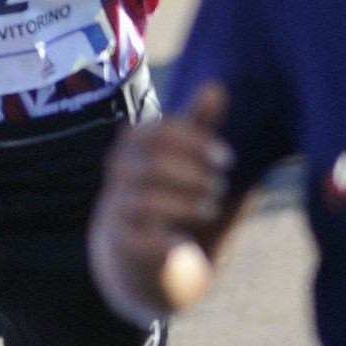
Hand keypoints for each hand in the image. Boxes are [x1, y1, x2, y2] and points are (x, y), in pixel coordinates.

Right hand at [90, 83, 232, 321]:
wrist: (136, 260)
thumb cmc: (167, 199)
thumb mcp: (185, 163)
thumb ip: (198, 128)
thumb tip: (216, 85)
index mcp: (133, 149)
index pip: (158, 132)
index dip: (196, 142)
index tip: (228, 159)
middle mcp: (119, 178)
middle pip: (151, 163)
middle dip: (193, 172)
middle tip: (221, 184)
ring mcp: (117, 212)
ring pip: (146, 200)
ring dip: (186, 203)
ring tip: (210, 207)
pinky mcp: (122, 247)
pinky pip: (138, 240)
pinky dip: (167, 238)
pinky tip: (185, 241)